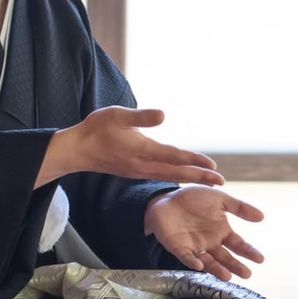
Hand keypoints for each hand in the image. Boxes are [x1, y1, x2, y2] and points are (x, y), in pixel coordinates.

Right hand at [37, 107, 223, 188]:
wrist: (76, 150)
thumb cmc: (96, 129)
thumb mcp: (116, 115)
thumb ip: (140, 116)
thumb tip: (163, 115)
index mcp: (141, 150)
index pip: (173, 156)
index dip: (193, 160)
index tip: (212, 166)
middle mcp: (143, 164)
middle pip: (176, 172)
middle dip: (199, 177)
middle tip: (221, 183)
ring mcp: (139, 171)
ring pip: (170, 176)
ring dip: (191, 178)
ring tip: (209, 181)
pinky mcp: (135, 172)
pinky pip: (162, 177)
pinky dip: (177, 178)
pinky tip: (185, 178)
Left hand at [144, 185, 265, 279]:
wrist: (167, 199)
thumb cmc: (194, 199)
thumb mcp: (220, 199)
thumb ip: (240, 207)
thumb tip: (262, 217)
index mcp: (221, 231)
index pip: (238, 244)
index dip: (248, 252)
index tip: (260, 259)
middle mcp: (210, 243)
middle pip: (225, 257)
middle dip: (236, 266)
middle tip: (247, 275)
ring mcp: (195, 247)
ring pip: (208, 262)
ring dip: (218, 269)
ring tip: (228, 277)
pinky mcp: (178, 248)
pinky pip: (186, 257)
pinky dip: (193, 262)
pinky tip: (200, 266)